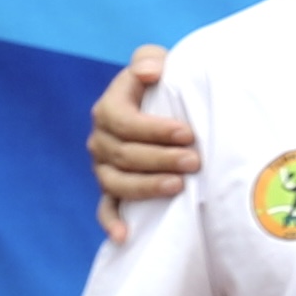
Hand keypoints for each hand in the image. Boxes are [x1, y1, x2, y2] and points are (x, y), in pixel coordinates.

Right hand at [91, 46, 198, 238]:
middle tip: (195, 161)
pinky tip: (125, 236)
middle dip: (160, 159)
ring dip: (146, 187)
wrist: (164, 105)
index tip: (187, 132)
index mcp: (109, 108)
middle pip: (124, 154)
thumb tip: (150, 71)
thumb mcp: (157, 63)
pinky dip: (112, 222)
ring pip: (116, 182)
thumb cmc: (166, 82)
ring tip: (178, 187)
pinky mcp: (111, 188)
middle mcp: (101, 139)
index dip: (153, 129)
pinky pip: (106, 208)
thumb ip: (148, 59)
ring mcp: (103, 166)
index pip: (122, 120)